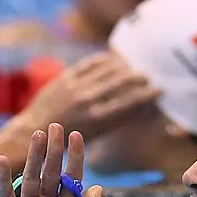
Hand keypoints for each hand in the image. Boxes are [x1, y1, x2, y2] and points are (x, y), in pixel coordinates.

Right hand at [0, 123, 101, 196]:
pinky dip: (4, 178)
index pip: (73, 176)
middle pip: (52, 170)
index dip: (75, 156)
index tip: (77, 135)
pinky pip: (7, 196)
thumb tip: (95, 185)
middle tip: (56, 126)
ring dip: (34, 156)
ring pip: (32, 177)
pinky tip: (3, 160)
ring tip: (38, 135)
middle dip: (54, 149)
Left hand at [19, 51, 160, 141]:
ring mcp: (75, 88)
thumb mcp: (96, 134)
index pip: (130, 102)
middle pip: (120, 82)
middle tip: (147, 76)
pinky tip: (112, 58)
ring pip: (106, 70)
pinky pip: (88, 64)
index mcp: (98, 119)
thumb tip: (139, 106)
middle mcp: (88, 101)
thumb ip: (116, 119)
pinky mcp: (64, 78)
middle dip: (138, 77)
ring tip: (132, 67)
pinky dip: (102, 60)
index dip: (148, 95)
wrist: (35, 130)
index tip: (160, 90)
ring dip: (123, 67)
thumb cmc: (70, 137)